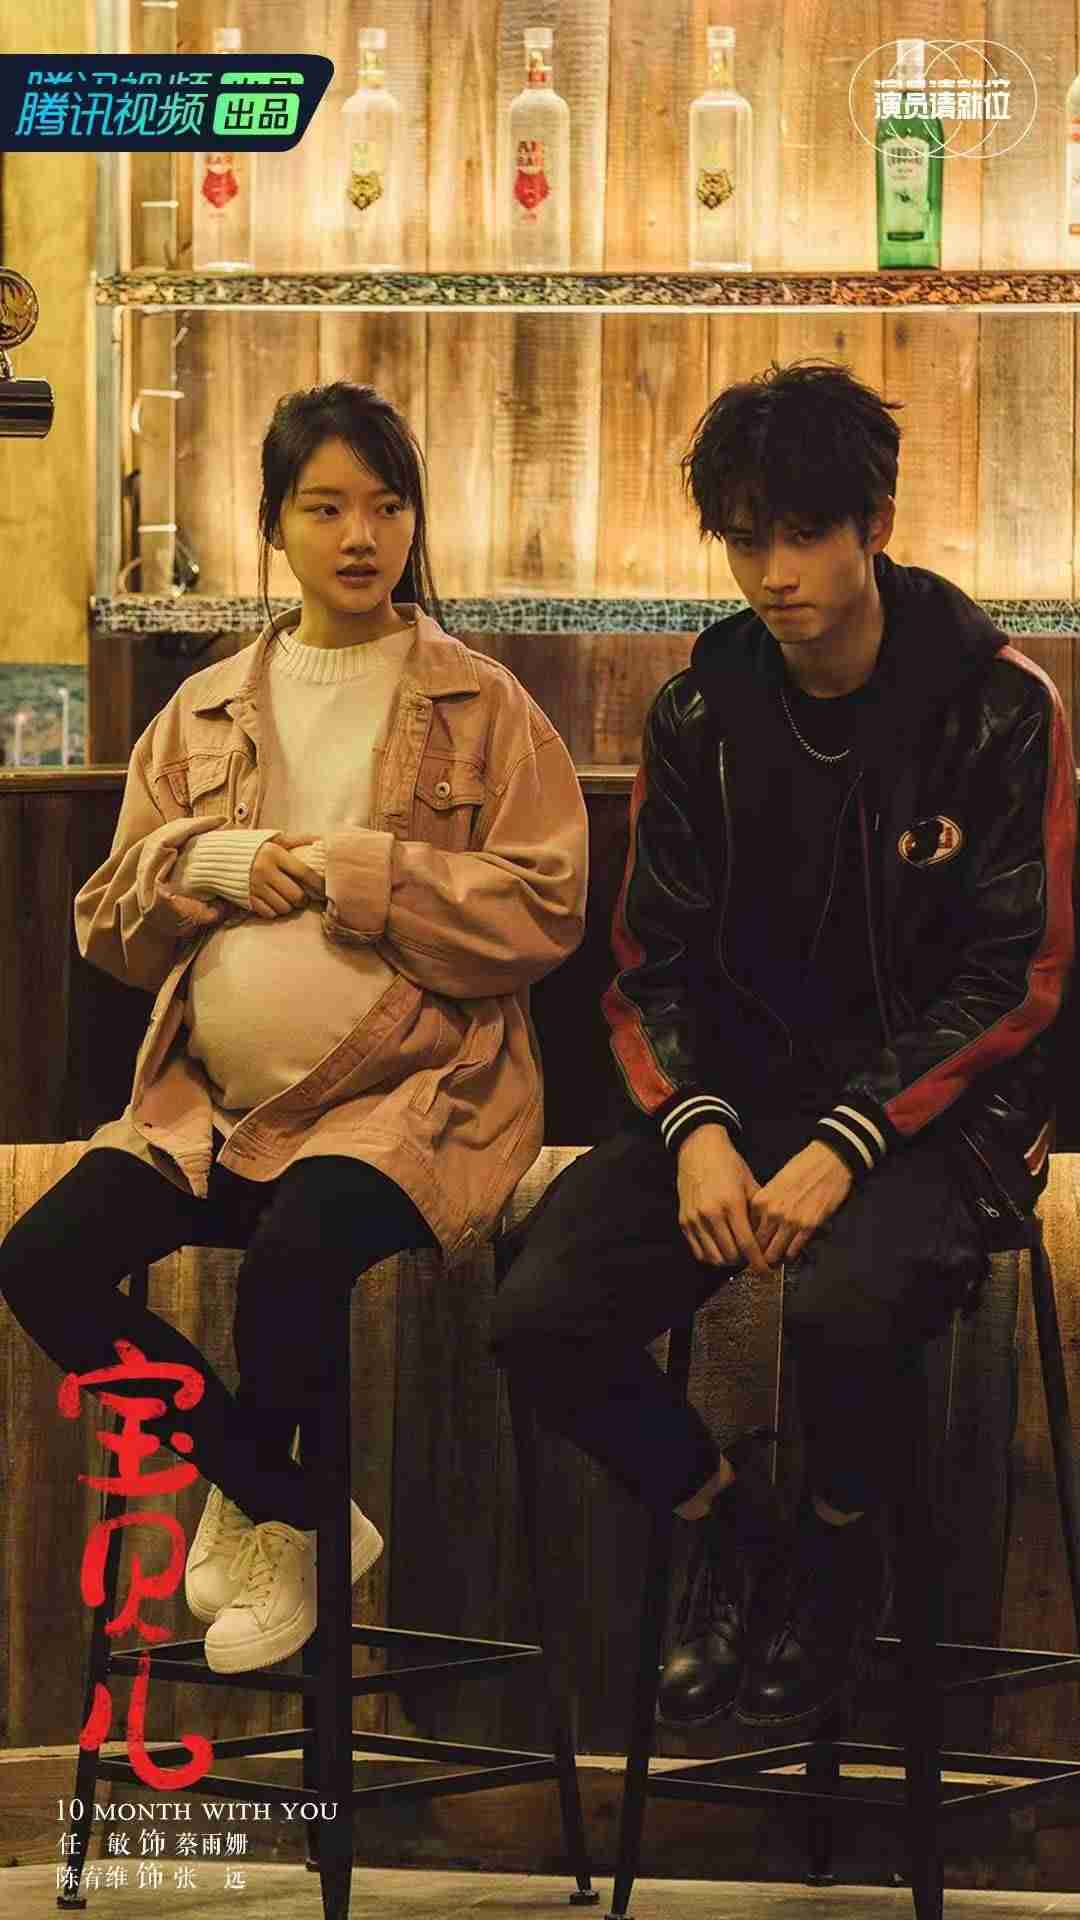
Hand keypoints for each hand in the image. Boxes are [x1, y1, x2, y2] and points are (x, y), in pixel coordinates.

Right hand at [249, 834, 323, 919]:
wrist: (218, 856)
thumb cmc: (253, 848)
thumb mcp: (274, 840)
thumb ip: (297, 840)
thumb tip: (321, 839)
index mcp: (274, 854)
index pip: (304, 873)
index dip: (318, 884)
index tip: (324, 888)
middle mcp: (264, 870)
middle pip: (296, 896)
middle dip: (303, 899)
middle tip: (303, 897)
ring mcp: (254, 886)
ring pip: (284, 907)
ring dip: (289, 906)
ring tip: (288, 899)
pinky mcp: (246, 898)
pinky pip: (269, 913)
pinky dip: (274, 911)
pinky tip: (274, 902)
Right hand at [676, 1124, 771, 1276]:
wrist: (699, 1149)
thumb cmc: (728, 1164)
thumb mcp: (750, 1183)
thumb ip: (759, 1211)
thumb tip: (770, 1236)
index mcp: (731, 1203)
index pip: (747, 1243)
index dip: (758, 1262)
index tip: (765, 1271)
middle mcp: (711, 1213)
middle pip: (731, 1254)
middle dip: (745, 1261)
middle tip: (752, 1258)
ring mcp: (695, 1218)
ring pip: (714, 1257)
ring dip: (728, 1261)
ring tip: (737, 1254)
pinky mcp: (684, 1221)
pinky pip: (698, 1251)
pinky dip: (711, 1256)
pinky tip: (720, 1249)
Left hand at [748, 1142, 852, 1267]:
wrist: (829, 1161)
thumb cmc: (803, 1168)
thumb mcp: (775, 1183)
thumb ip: (765, 1204)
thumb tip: (759, 1224)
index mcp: (761, 1200)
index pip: (747, 1230)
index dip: (748, 1242)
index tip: (749, 1249)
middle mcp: (773, 1212)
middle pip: (758, 1245)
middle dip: (758, 1256)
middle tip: (759, 1263)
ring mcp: (791, 1221)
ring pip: (774, 1252)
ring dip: (774, 1259)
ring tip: (773, 1263)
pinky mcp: (809, 1226)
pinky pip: (794, 1249)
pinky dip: (791, 1254)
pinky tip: (789, 1253)